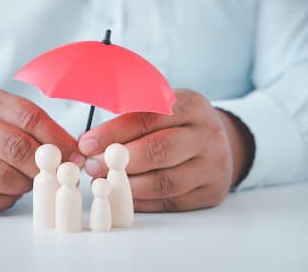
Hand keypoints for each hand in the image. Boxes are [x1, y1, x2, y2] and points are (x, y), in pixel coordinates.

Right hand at [0, 87, 82, 213]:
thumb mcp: (5, 117)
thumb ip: (37, 130)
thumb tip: (74, 153)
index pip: (30, 117)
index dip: (58, 139)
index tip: (75, 156)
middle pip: (16, 147)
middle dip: (43, 166)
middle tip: (57, 175)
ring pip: (2, 177)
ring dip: (24, 184)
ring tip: (26, 180)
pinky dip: (5, 199)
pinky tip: (5, 191)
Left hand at [79, 89, 253, 211]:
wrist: (220, 141)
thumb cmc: (178, 123)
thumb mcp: (162, 106)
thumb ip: (131, 116)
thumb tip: (90, 142)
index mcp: (191, 105)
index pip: (148, 118)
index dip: (114, 132)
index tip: (87, 143)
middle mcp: (206, 135)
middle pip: (159, 150)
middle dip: (119, 161)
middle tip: (92, 166)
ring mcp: (213, 166)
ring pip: (165, 182)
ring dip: (128, 185)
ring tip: (104, 182)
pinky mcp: (211, 192)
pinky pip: (171, 202)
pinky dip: (142, 202)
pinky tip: (123, 196)